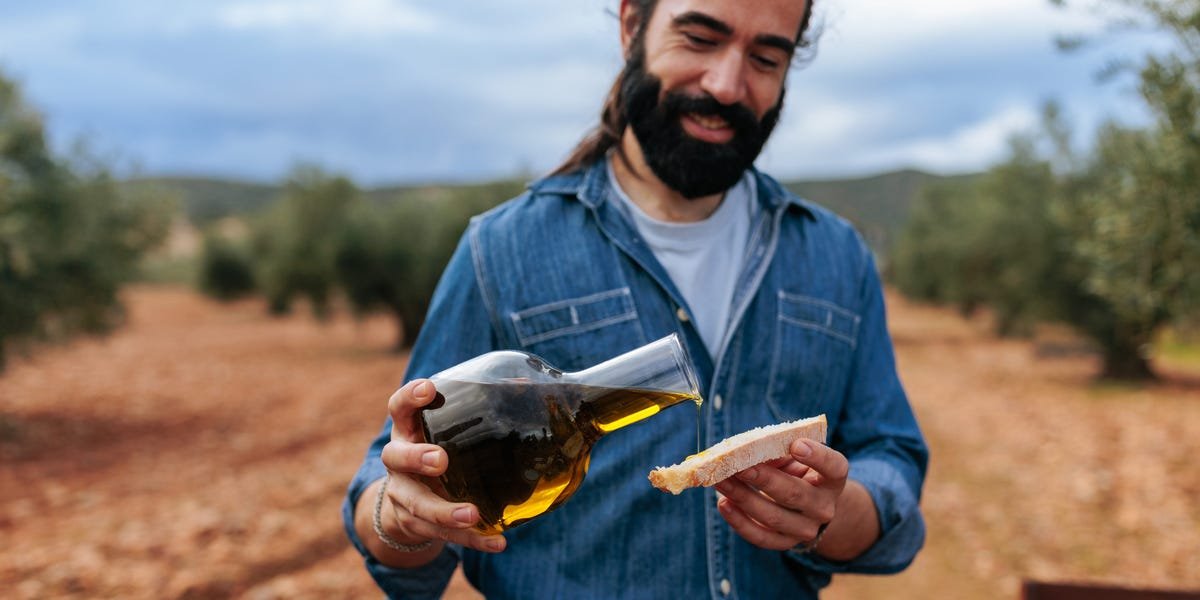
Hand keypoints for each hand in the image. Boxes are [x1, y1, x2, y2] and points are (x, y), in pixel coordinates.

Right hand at [375, 379, 505, 554]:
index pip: (399, 408)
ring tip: (472, 514)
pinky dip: (472, 540)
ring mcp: (404, 495)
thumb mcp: (448, 431)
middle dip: (416, 458)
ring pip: (418, 505)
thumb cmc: (438, 450)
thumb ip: (479, 409)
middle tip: (441, 460)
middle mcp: (399, 462)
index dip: (409, 397)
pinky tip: (497, 542)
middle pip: (396, 457)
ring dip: (444, 511)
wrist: (406, 504)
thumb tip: (523, 383)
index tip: (429, 389)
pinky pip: (443, 535)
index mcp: (408, 431)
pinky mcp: (417, 525)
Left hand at [714, 438, 848, 550]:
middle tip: (738, 466)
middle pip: (795, 494)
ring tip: (721, 481)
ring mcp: (805, 528)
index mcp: (832, 479)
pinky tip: (723, 504)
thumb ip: (779, 451)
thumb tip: (751, 451)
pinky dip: (739, 522)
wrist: (808, 507)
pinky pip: (761, 537)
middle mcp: (824, 507)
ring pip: (773, 516)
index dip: (817, 456)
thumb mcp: (796, 457)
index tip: (796, 445)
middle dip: (764, 479)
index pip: (834, 467)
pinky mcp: (785, 542)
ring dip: (743, 497)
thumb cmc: (798, 472)